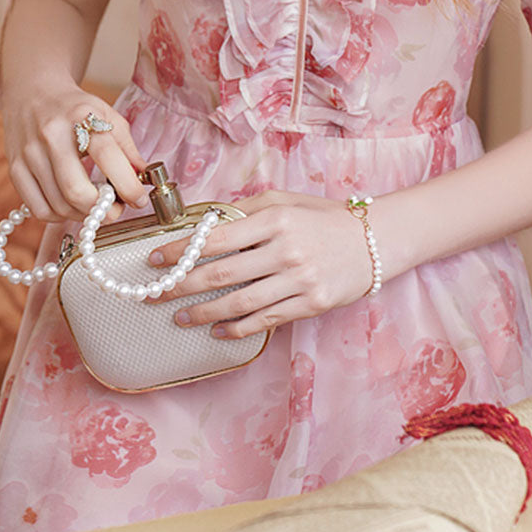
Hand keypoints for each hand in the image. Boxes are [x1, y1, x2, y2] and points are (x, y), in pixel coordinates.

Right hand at [2, 75, 147, 220]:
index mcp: (80, 117)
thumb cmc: (76, 108)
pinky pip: (38, 209)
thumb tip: (144, 181)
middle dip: (102, 210)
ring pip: (58, 205)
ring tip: (96, 206)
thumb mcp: (107, 116)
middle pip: (76, 191)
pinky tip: (70, 206)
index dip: (127, 185)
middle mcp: (51, 135)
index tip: (139, 200)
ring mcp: (29, 153)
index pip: (107, 157)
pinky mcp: (15, 168)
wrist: (33, 92)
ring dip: (84, 215)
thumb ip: (128, 149)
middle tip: (115, 210)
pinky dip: (59, 216)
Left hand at [147, 190, 375, 337]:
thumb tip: (206, 222)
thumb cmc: (325, 217)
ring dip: (202, 313)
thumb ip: (246, 208)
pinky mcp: (311, 304)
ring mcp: (299, 280)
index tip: (155, 259)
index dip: (180, 251)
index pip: (215, 238)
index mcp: (275, 219)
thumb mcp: (286, 201)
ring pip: (239, 304)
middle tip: (155, 294)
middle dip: (181, 286)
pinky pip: (265, 321)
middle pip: (220, 275)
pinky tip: (217, 331)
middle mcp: (285, 250)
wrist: (376, 241)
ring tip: (180, 317)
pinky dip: (237, 329)